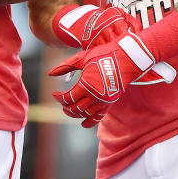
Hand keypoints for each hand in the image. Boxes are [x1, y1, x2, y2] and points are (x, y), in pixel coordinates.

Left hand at [48, 10, 177, 125]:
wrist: (127, 58)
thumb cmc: (104, 55)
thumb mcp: (82, 57)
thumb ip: (65, 66)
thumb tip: (50, 73)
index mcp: (86, 85)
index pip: (68, 98)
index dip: (58, 98)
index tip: (54, 94)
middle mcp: (95, 96)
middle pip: (75, 109)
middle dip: (66, 107)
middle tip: (61, 102)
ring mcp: (104, 100)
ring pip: (86, 114)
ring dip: (75, 114)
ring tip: (69, 109)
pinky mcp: (110, 102)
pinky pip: (99, 116)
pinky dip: (90, 122)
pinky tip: (83, 123)